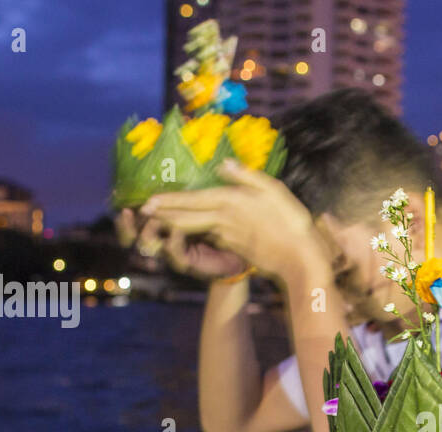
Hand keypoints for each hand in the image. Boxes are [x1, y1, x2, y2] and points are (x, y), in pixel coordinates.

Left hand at [138, 160, 332, 283]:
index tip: (149, 200)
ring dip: (175, 224)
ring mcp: (227, 236)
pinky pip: (210, 237)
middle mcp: (223, 219)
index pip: (192, 199)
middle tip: (143, 211)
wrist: (299, 257)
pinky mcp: (234, 248)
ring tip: (159, 220)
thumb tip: (224, 163)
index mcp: (230, 201)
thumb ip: (247, 176)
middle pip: (186, 216)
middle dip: (164, 214)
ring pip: (195, 228)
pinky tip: (191, 231)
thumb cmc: (292, 221)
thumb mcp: (274, 189)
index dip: (169, 200)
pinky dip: (196, 233)